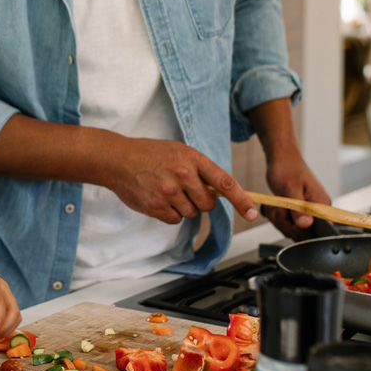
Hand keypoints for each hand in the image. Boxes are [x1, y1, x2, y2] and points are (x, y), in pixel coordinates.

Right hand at [109, 138, 258, 224]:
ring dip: (182, 206)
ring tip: (165, 190)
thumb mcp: (178, 151)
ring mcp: (169, 192)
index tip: (252, 213)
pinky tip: (157, 198)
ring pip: (191, 213)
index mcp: (192, 158)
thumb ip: (199, 169)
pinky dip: (168, 213)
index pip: (225, 182)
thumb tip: (220, 191)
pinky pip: (175, 219)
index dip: (242, 200)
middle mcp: (183, 174)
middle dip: (200, 201)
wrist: (117, 159)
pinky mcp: (157, 206)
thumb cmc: (149, 154)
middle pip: (208, 204)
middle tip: (183, 189)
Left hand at [262, 152, 330, 240]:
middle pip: (303, 234)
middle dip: (285, 223)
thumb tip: (306, 225)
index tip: (289, 218)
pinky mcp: (300, 213)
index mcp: (322, 206)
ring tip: (277, 203)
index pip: (319, 232)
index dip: (300, 230)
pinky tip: (276, 206)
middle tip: (279, 207)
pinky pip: (288, 224)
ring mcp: (309, 213)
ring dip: (279, 219)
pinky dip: (279, 217)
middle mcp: (319, 212)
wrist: (281, 158)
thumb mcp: (290, 189)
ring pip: (292, 230)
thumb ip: (298, 209)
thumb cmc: (287, 168)